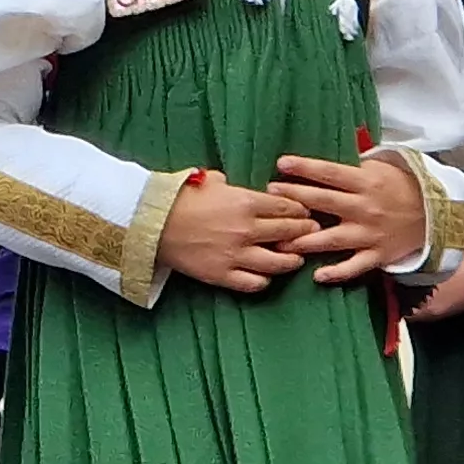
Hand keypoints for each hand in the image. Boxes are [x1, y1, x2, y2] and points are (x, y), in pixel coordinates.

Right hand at [157, 173, 311, 292]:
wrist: (151, 223)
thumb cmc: (179, 198)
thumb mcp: (207, 181)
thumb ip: (228, 184)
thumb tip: (230, 183)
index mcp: (245, 202)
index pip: (287, 207)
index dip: (301, 210)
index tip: (306, 212)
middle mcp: (247, 229)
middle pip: (289, 232)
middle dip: (305, 232)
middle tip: (311, 232)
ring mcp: (236, 255)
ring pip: (279, 262)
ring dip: (292, 260)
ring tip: (296, 258)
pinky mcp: (223, 275)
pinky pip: (255, 283)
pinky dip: (264, 280)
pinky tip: (266, 275)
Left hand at [269, 153, 430, 283]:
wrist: (433, 214)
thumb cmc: (398, 187)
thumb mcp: (378, 168)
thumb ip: (350, 166)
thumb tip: (318, 160)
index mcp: (365, 182)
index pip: (330, 173)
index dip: (305, 168)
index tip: (281, 164)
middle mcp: (364, 208)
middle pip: (325, 202)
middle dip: (295, 199)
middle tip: (269, 196)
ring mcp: (370, 234)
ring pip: (333, 239)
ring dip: (306, 241)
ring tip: (280, 243)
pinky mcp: (377, 255)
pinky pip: (355, 267)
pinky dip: (337, 272)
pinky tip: (317, 276)